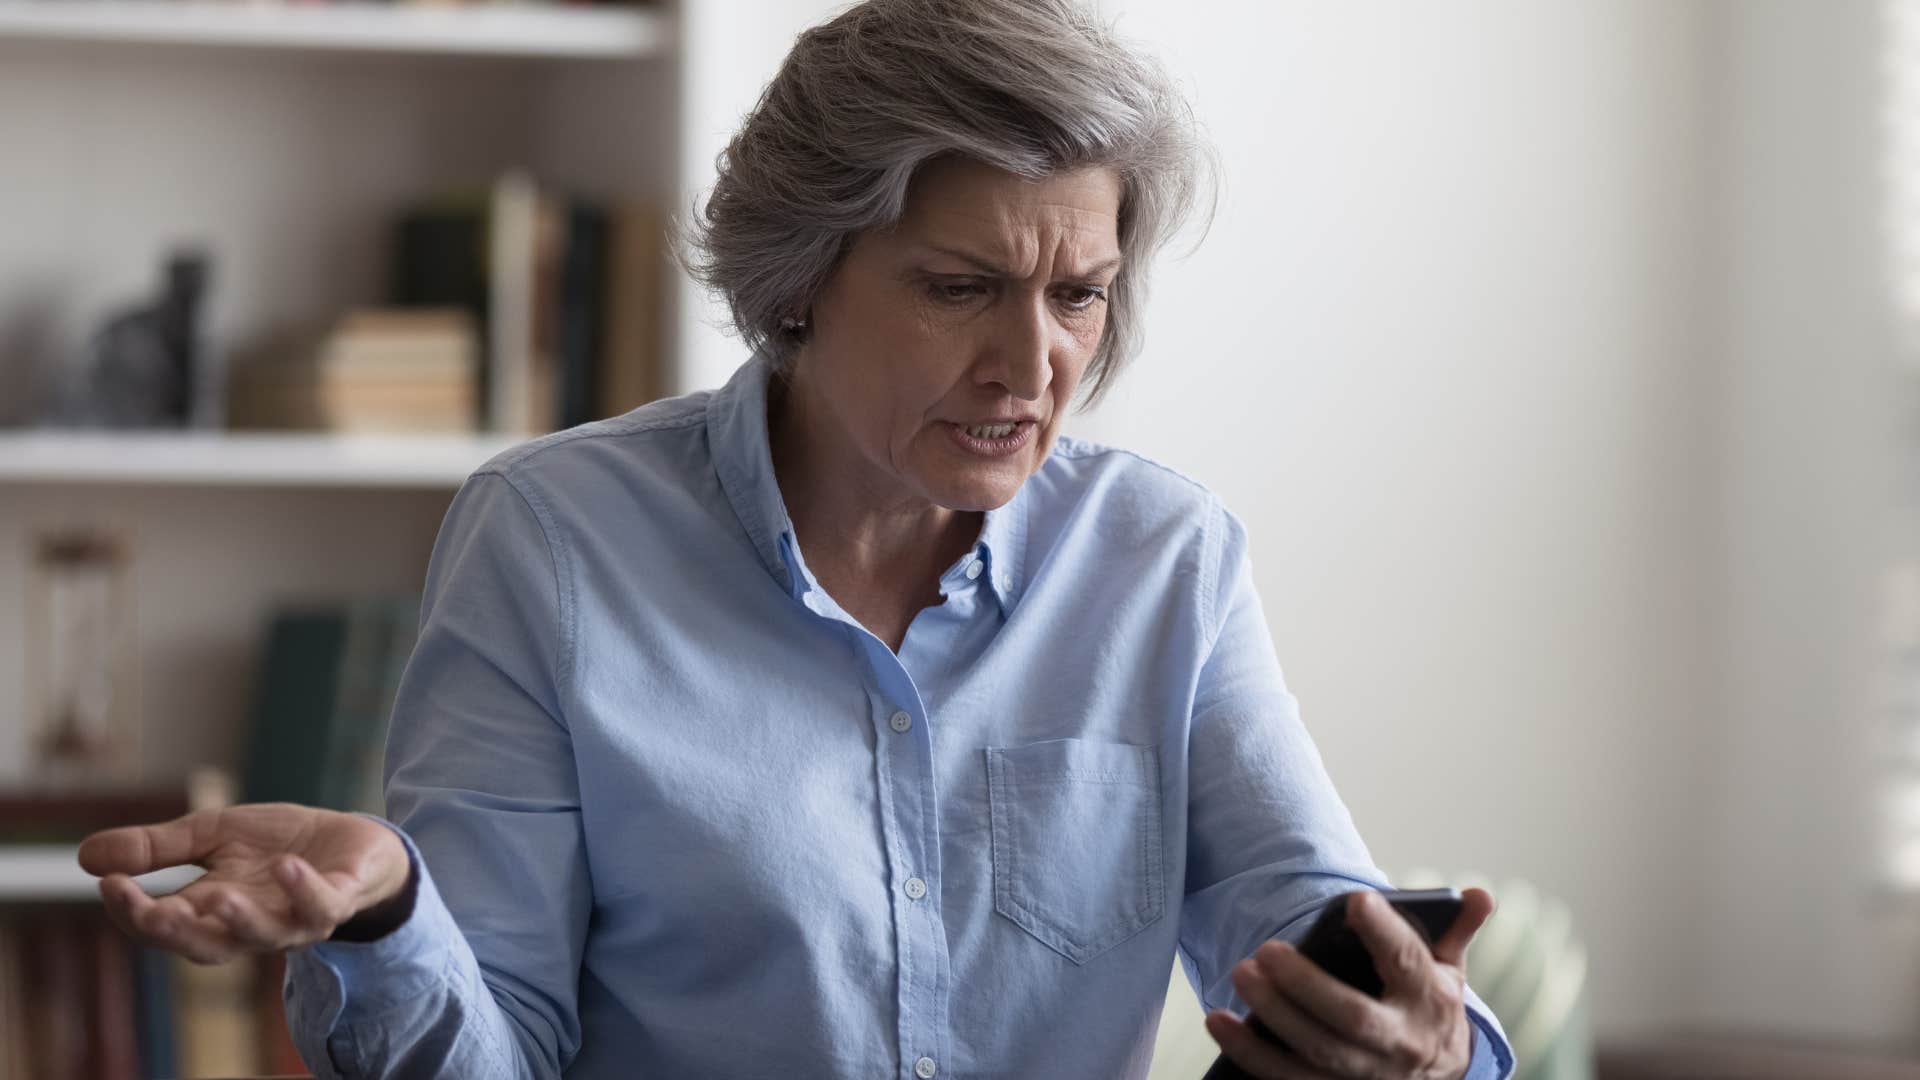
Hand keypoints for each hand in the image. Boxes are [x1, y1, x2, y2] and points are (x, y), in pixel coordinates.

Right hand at [77, 802, 412, 964]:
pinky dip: (305, 889)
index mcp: (213, 912)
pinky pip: (321, 905)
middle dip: (174, 931)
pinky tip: (289, 866)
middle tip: (147, 910)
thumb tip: (85, 856)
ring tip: (218, 896)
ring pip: (264, 935)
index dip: (134, 912)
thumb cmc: (278, 845)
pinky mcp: (337, 900)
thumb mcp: (212, 835)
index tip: (108, 883)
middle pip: (206, 945)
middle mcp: (251, 926)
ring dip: (240, 920)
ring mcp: (295, 918)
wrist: (355, 842)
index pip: (164, 925)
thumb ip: (157, 848)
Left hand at [1203, 886, 1495, 1079]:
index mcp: (1428, 1000)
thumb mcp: (1448, 970)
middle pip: (1351, 1017)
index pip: (1408, 962)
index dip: (1384, 932)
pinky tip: (1219, 1021)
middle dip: (1306, 984)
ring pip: (1316, 1052)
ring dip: (1272, 1016)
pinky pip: (1286, 1079)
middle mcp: (1399, 1043)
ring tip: (1240, 973)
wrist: (1435, 1076)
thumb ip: (1456, 930)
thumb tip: (1480, 894)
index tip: (1356, 901)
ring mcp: (1365, 1076)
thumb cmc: (1428, 1006)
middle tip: (1266, 949)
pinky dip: (1250, 1053)